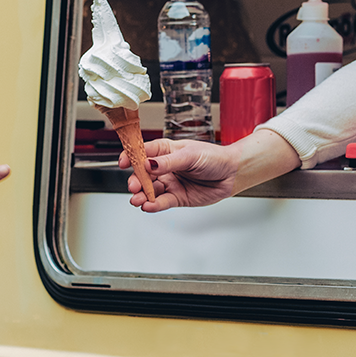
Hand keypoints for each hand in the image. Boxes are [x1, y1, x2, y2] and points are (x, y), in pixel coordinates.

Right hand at [122, 139, 237, 212]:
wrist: (232, 174)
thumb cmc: (214, 158)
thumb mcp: (190, 155)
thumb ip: (169, 162)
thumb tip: (148, 163)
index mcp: (165, 151)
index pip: (143, 152)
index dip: (131, 157)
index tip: (123, 162)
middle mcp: (164, 167)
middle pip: (143, 174)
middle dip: (135, 181)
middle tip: (133, 186)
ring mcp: (170, 183)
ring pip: (150, 190)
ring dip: (142, 195)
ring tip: (137, 200)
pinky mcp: (177, 197)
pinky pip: (162, 202)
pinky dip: (153, 205)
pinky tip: (148, 206)